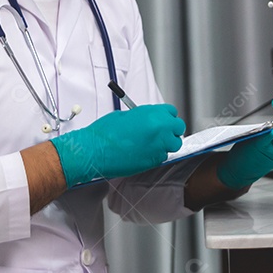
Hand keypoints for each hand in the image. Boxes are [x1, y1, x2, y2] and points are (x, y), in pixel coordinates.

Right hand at [50, 105, 185, 186]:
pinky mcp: (153, 161)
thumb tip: (150, 119)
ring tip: (151, 144)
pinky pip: (162, 156)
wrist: (95, 150)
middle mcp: (160, 130)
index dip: (167, 116)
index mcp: (153, 114)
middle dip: (171, 130)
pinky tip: (143, 153)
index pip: (172, 112)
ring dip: (166, 144)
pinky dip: (156, 155)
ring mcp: (158, 146)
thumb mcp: (126, 115)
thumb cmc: (105, 133)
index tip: (163, 120)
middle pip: (178, 128)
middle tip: (161, 132)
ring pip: (174, 145)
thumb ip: (144, 116)